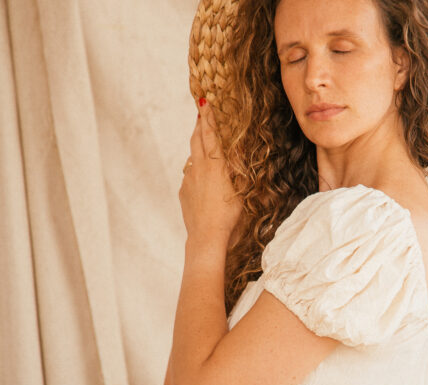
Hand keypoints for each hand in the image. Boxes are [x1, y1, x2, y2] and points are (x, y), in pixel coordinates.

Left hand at [178, 99, 241, 245]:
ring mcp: (188, 179)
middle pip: (197, 140)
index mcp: (215, 165)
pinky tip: (201, 177)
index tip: (205, 101)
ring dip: (198, 146)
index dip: (208, 117)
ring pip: (192, 157)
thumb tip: (238, 153)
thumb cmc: (229, 217)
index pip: (211, 134)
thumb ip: (238, 170)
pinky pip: (189, 175)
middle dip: (199, 124)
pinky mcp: (184, 192)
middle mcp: (199, 168)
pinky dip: (195, 169)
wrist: (206, 236)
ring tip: (202, 141)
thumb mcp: (240, 190)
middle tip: (200, 112)